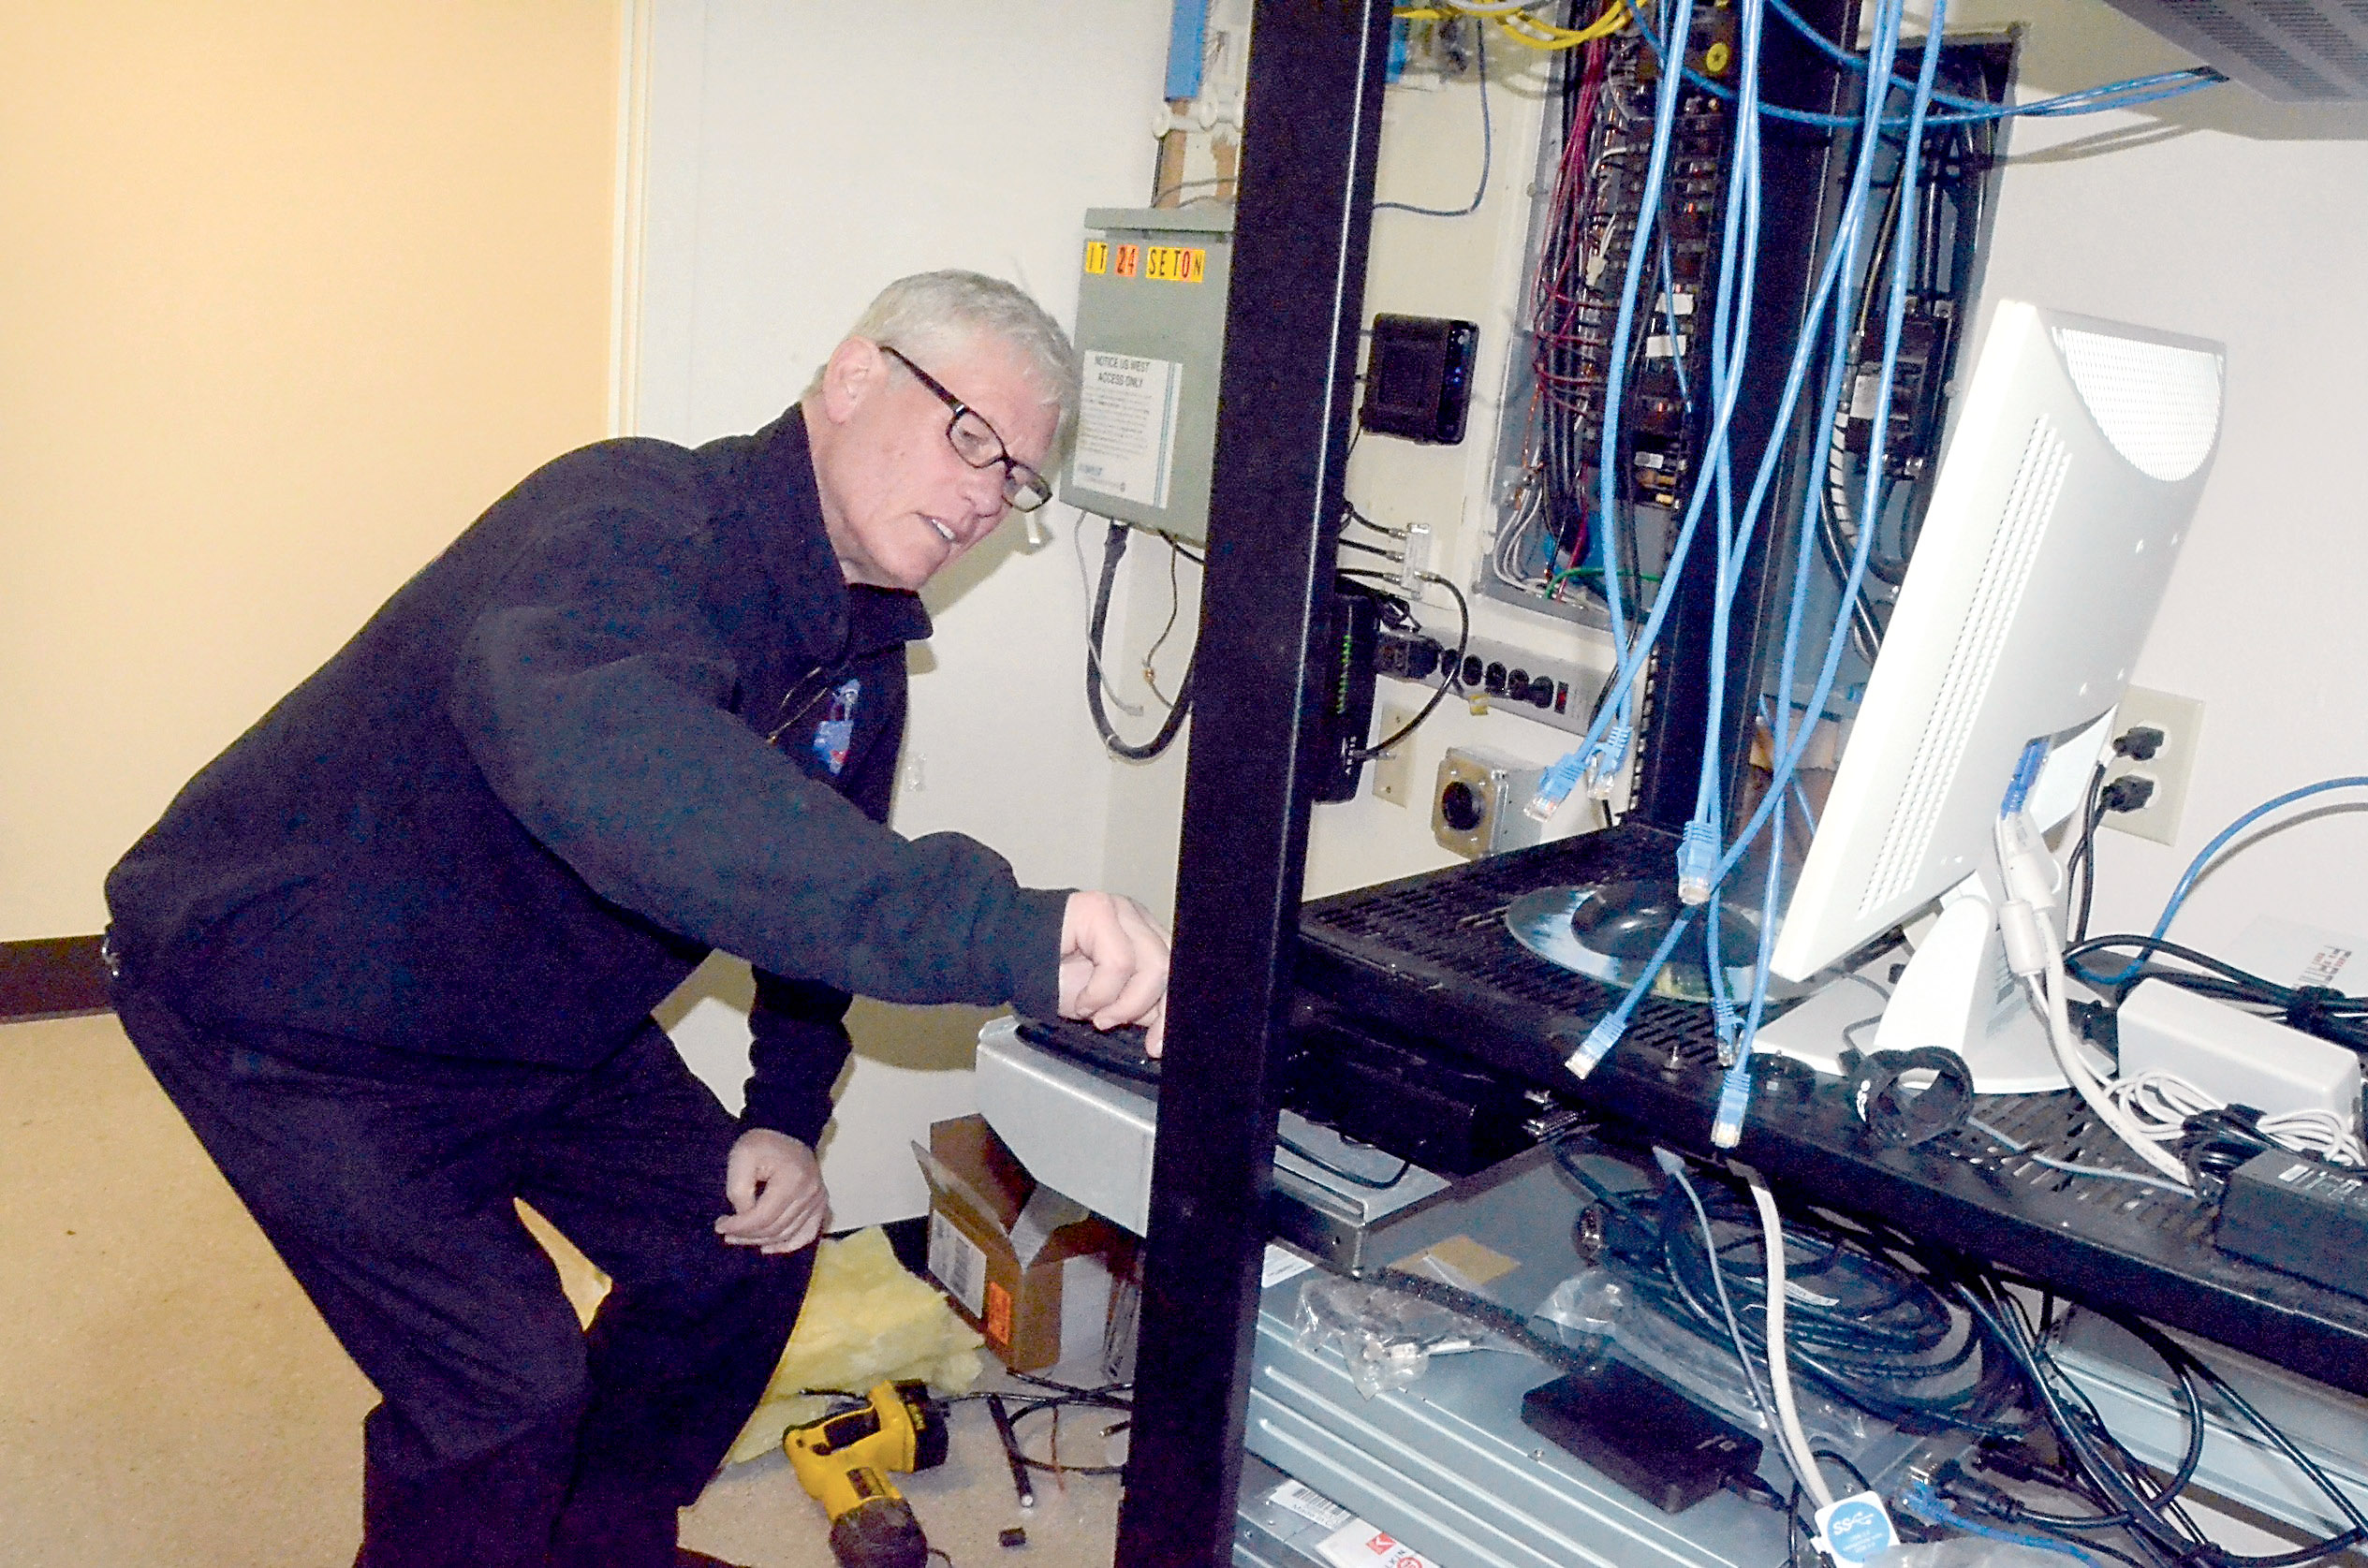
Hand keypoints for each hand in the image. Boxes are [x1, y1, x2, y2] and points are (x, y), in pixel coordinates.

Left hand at [714, 1129, 829, 1253]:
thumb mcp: (741, 1157)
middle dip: (747, 1236)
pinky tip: (769, 1247)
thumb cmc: (761, 1143)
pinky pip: (807, 1234)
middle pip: (775, 1229)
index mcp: (792, 1180)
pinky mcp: (820, 1204)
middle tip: (727, 1234)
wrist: (786, 1130)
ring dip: (762, 1241)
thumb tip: (744, 1217)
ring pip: (788, 1234)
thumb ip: (739, 1190)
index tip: (720, 1225)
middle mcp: (810, 1193)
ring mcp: (818, 1200)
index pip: (763, 1217)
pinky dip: (789, 1245)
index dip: (740, 1227)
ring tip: (741, 1238)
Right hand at [1058, 891, 1170, 1057]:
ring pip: (1154, 966)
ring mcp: (1121, 911)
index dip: (1169, 1012)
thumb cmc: (1047, 975)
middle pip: (1171, 969)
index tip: (1155, 1045)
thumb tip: (1160, 1027)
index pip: (1174, 973)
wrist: (1004, 956)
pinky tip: (1081, 1000)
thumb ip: (1134, 1005)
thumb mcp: (1103, 1000)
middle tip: (1114, 1025)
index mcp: (1142, 938)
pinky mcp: (1100, 910)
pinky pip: (1119, 962)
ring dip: (1123, 1003)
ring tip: (1094, 1013)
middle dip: (1152, 1010)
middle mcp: (1136, 920)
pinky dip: (1100, 993)